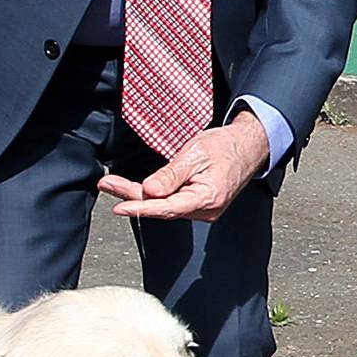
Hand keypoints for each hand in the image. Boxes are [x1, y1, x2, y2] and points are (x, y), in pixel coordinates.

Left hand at [98, 115, 269, 224]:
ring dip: (141, 197)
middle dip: (132, 197)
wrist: (248, 146)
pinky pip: (173, 204)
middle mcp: (206, 210)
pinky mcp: (200, 204)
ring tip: (115, 184)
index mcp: (207, 198)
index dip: (141, 208)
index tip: (120, 206)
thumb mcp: (195, 154)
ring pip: (165, 206)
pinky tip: (138, 191)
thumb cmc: (226, 147)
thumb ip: (171, 175)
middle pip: (162, 208)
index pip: (167, 208)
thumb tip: (149, 191)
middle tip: (108, 185)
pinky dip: (155, 197)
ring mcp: (204, 209)